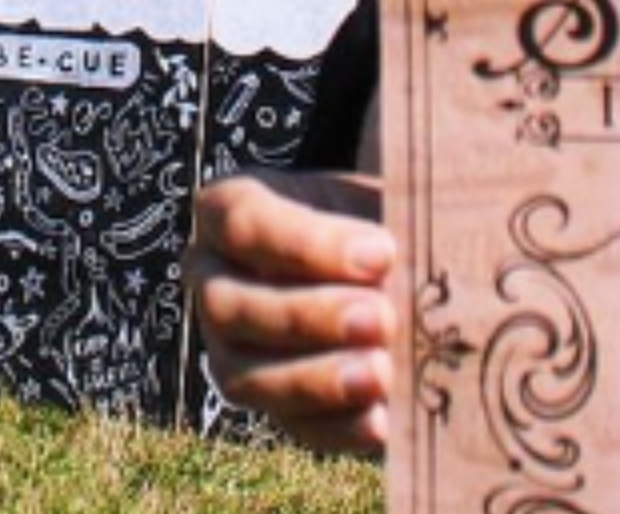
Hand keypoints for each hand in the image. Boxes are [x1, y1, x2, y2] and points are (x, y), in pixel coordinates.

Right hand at [184, 168, 393, 454]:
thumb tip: (406, 238)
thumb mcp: (380, 193)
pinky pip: (288, 424)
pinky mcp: (271, 402)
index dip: (308, 244)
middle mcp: (214, 280)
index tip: (383, 252)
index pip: (243, 223)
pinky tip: (382, 421)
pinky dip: (336, 427)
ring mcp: (231, 349)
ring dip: (316, 379)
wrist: (390, 267)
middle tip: (383, 318)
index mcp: (230, 212)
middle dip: (308, 316)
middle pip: (231, 305)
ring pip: (244, 376)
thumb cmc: (377, 217)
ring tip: (382, 374)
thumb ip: (393, 202)